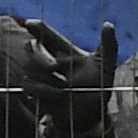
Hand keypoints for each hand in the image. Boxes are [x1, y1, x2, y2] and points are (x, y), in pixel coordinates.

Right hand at [27, 21, 121, 136]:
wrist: (91, 114)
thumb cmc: (98, 86)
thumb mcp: (107, 65)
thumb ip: (109, 45)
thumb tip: (108, 24)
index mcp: (66, 51)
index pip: (47, 34)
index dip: (37, 27)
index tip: (30, 23)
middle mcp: (51, 61)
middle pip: (32, 47)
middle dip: (39, 55)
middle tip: (54, 67)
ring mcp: (42, 76)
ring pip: (29, 66)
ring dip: (45, 76)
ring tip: (63, 86)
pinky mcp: (36, 91)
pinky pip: (28, 84)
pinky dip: (42, 89)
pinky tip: (57, 94)